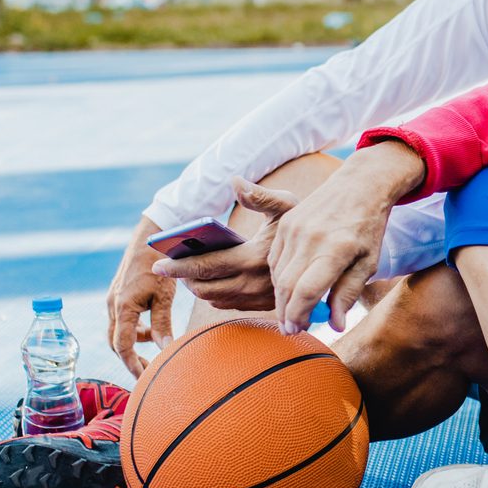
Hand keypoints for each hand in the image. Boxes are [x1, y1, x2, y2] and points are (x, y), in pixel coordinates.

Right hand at [106, 221, 175, 376]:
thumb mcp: (164, 297)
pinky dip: (134, 328)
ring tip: (156, 341)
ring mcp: (113, 299)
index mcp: (122, 308)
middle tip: (149, 369)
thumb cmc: (158, 265)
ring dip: (134, 341)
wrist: (149, 239)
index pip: (122, 347)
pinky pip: (121, 319)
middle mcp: (112, 305)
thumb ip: (163, 324)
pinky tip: (151, 326)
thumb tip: (166, 350)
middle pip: (115, 342)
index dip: (132, 365)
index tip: (145, 377)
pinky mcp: (118, 294)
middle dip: (130, 358)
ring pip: (118, 331)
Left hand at [149, 178, 297, 314]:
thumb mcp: (287, 205)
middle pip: (204, 289)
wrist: (330, 258)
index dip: (177, 267)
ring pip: (215, 299)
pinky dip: (215, 295)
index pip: (205, 267)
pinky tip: (212, 279)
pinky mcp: (264, 306)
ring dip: (198, 287)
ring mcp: (259, 298)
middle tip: (172, 267)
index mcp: (253, 257)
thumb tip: (233, 180)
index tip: (157, 265)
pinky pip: (230, 305)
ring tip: (189, 272)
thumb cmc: (305, 225)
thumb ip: (258, 194)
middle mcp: (254, 283)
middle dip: (184, 279)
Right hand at [266, 142, 424, 333]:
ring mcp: (295, 228)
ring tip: (292, 311)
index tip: (298, 330)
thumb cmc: (368, 228)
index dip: (299, 315)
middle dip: (286, 312)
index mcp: (336, 250)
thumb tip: (336, 325)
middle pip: (287, 286)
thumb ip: (349, 293)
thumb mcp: (368, 263)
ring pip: (278, 274)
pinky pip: (275, 258)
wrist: (359, 185)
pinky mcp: (286, 223)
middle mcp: (311, 238)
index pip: (306, 291)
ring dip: (282, 296)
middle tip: (291, 328)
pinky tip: (290, 287)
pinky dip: (280, 277)